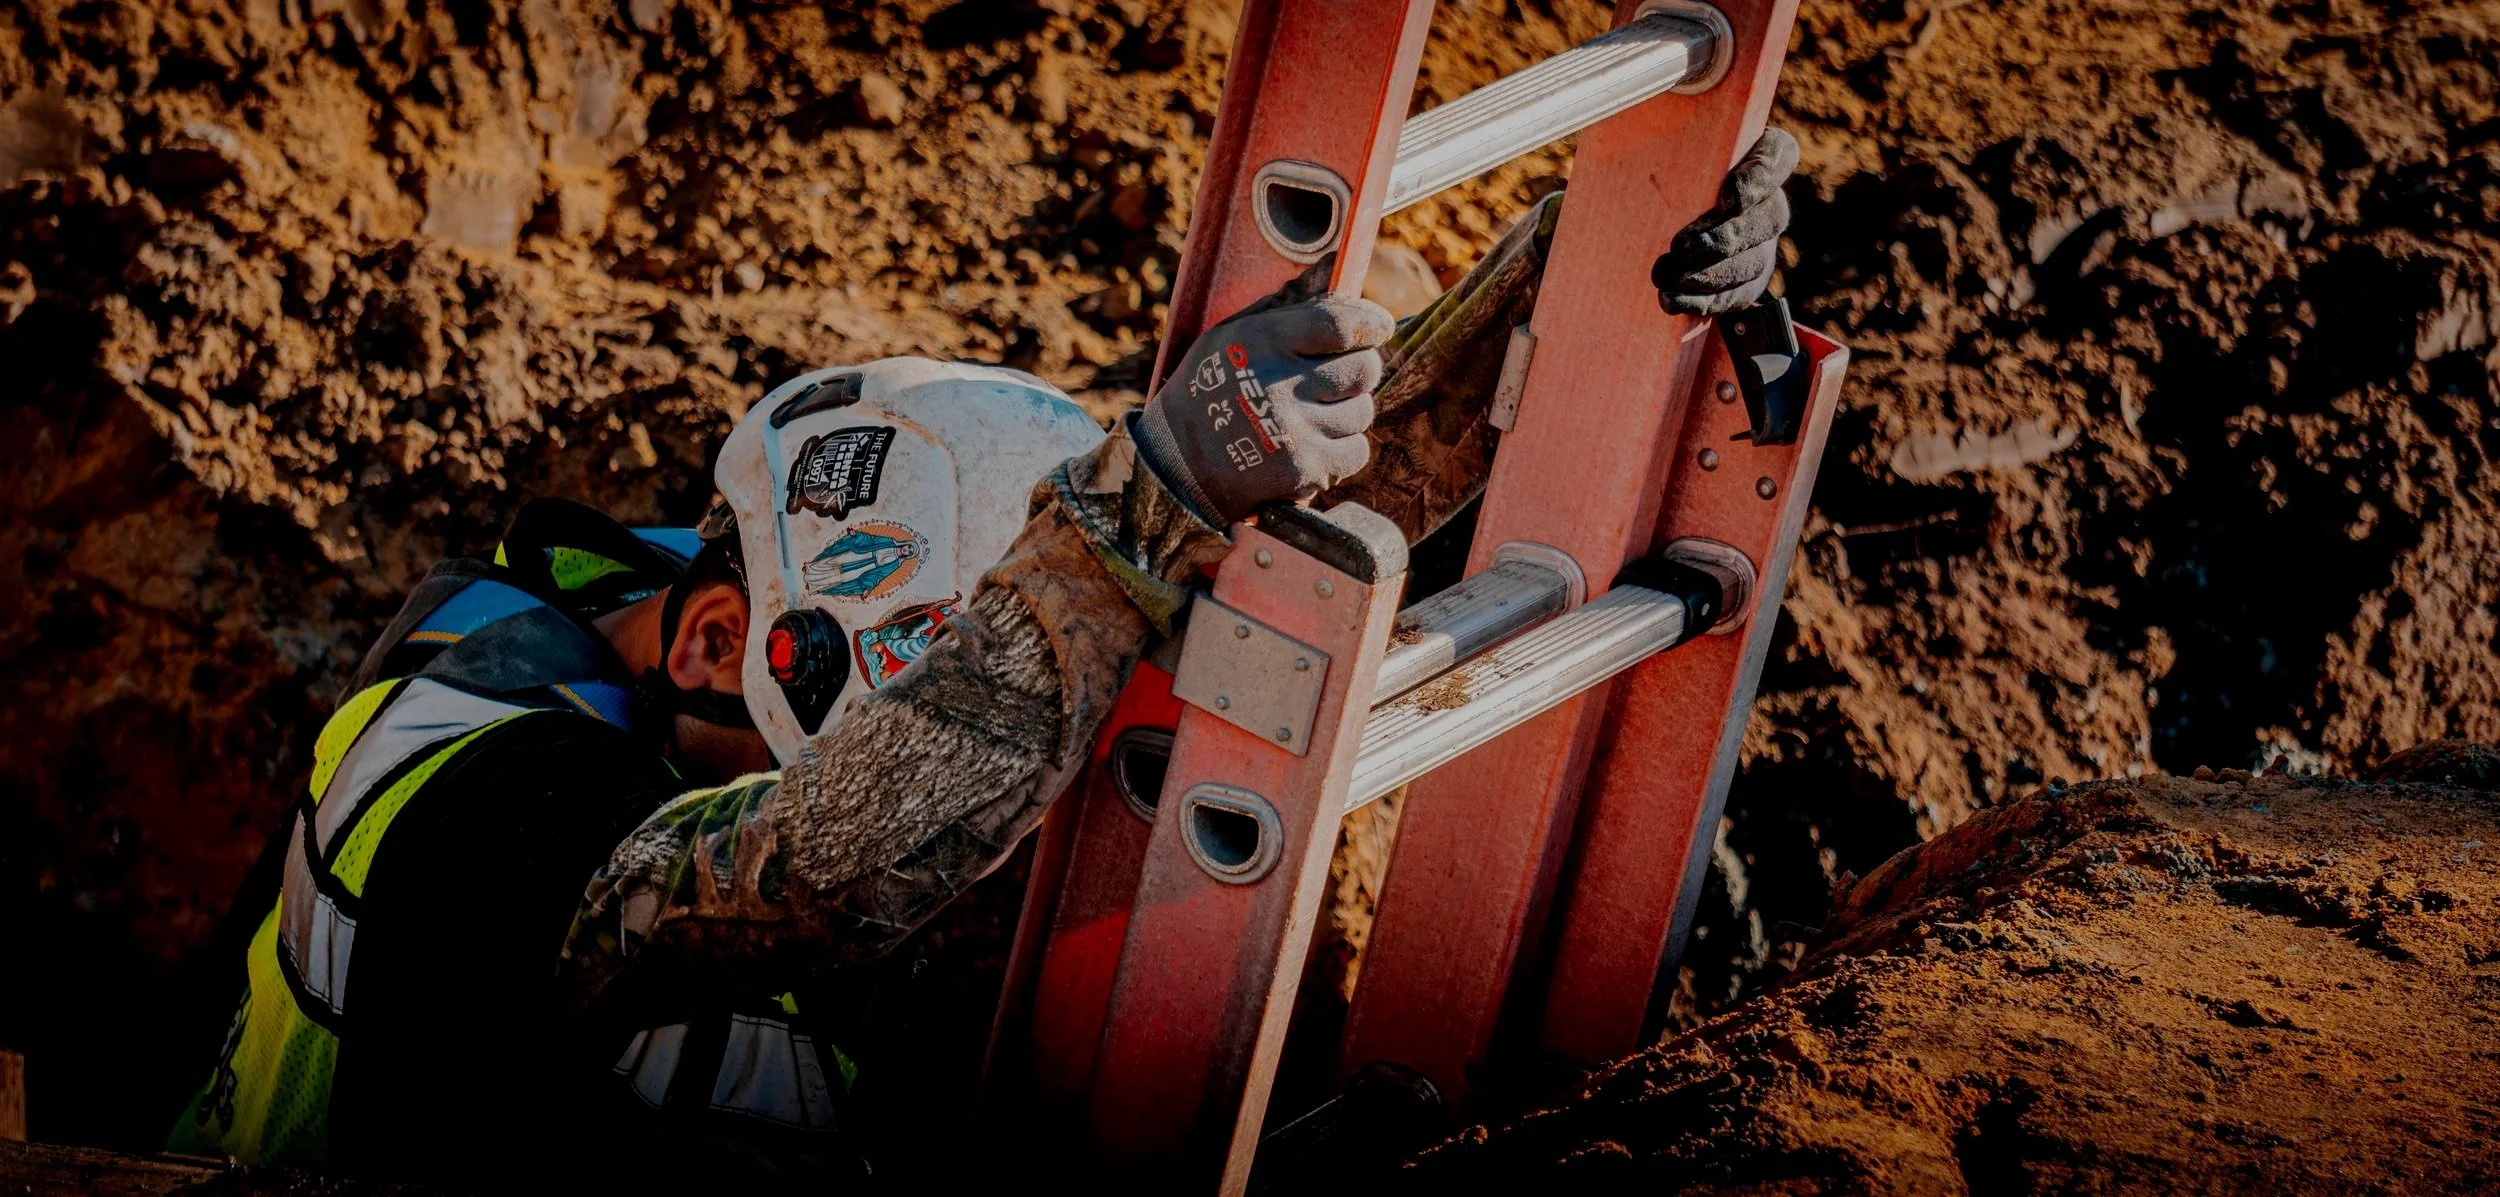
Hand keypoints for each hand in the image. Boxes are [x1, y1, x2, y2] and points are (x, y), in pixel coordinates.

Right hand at [1134, 290, 1392, 525]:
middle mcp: (1278, 384)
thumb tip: (1334, 264)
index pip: (1342, 325)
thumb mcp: (1232, 334)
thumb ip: (1286, 303)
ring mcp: (1293, 430)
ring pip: (1363, 412)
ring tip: (1311, 417)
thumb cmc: (1210, 390)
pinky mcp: (1302, 469)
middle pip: (1364, 369)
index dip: (1372, 324)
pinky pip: (1357, 452)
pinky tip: (1311, 447)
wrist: (1176, 466)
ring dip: (1346, 414)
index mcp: (1262, 342)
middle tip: (1333, 380)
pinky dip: (1342, 452)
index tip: (1378, 328)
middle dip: (1358, 371)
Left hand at [1652, 126, 1797, 315]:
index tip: (1729, 194)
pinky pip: (1736, 295)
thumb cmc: (1658, 171)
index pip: (1780, 153)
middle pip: (1769, 218)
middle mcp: (1768, 200)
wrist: (1653, 218)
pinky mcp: (1746, 280)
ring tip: (1667, 276)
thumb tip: (1635, 107)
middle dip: (1725, 238)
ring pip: (1753, 262)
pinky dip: (1703, 302)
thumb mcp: (1657, 142)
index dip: (1763, 174)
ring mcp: (1763, 244)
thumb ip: (1658, 124)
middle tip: (1681, 246)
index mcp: (1757, 156)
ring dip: (1709, 274)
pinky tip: (1671, 301)